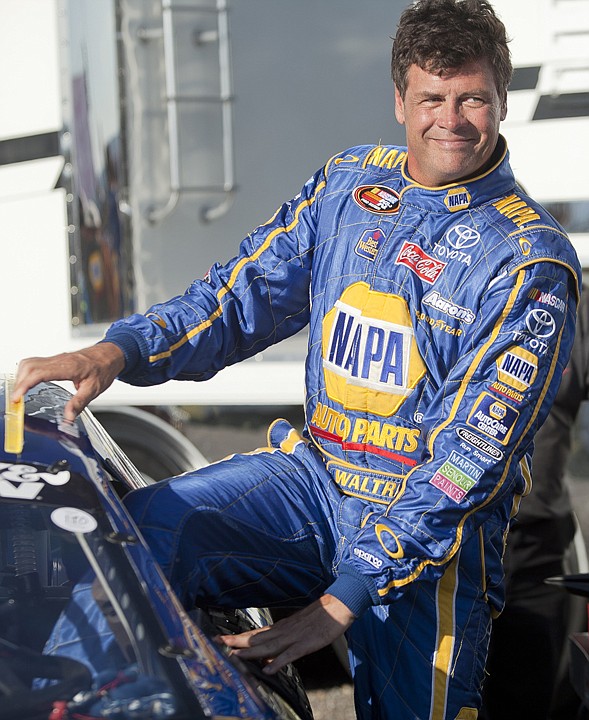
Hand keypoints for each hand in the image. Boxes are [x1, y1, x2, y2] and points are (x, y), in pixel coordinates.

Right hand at [12, 343, 124, 420]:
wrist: (110, 355)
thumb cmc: (103, 369)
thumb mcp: (94, 389)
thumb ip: (78, 403)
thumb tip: (68, 418)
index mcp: (68, 367)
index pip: (39, 373)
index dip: (25, 385)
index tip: (17, 397)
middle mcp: (59, 360)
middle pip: (29, 367)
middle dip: (19, 383)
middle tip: (16, 400)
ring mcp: (55, 359)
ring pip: (29, 363)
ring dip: (21, 377)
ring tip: (19, 393)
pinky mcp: (54, 360)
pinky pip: (34, 363)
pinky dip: (26, 373)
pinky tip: (27, 383)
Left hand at [219, 594, 354, 674]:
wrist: (338, 606)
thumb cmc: (320, 618)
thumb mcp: (298, 630)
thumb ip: (282, 644)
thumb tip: (267, 661)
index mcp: (281, 628)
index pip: (255, 634)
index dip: (238, 638)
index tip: (220, 640)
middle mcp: (283, 631)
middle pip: (256, 639)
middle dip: (236, 643)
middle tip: (217, 644)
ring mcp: (294, 637)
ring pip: (268, 646)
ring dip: (250, 652)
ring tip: (234, 656)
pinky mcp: (306, 644)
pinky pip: (290, 655)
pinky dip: (278, 662)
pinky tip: (268, 670)